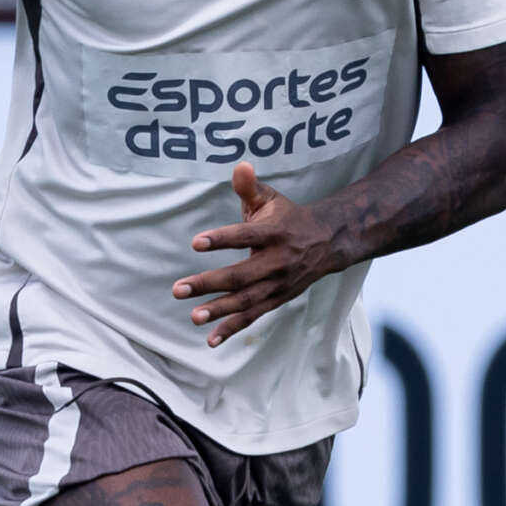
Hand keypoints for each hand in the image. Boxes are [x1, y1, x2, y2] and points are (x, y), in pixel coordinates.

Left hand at [171, 161, 333, 347]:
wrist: (327, 242)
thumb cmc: (287, 217)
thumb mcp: (271, 199)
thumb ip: (250, 187)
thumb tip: (239, 165)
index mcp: (275, 232)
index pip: (246, 236)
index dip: (222, 239)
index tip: (196, 242)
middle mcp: (278, 261)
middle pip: (241, 275)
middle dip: (208, 284)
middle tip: (178, 289)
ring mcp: (278, 284)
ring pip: (246, 300)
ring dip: (219, 311)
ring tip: (193, 316)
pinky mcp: (277, 299)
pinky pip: (253, 316)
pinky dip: (233, 329)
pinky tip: (211, 339)